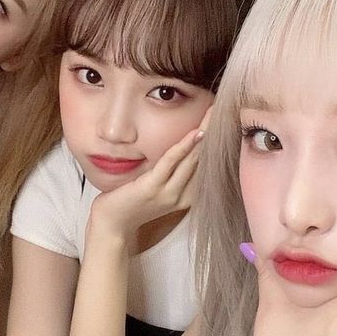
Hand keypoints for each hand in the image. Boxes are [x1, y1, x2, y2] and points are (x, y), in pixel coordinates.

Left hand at [88, 109, 211, 240]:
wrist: (112, 225)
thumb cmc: (133, 204)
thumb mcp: (160, 189)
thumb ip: (174, 173)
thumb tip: (184, 149)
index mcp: (188, 196)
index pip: (208, 167)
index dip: (217, 143)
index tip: (224, 121)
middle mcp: (183, 196)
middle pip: (204, 160)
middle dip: (215, 134)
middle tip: (225, 110)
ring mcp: (169, 193)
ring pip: (193, 159)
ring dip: (204, 134)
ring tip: (214, 114)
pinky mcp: (152, 187)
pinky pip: (171, 163)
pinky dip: (184, 147)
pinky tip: (195, 133)